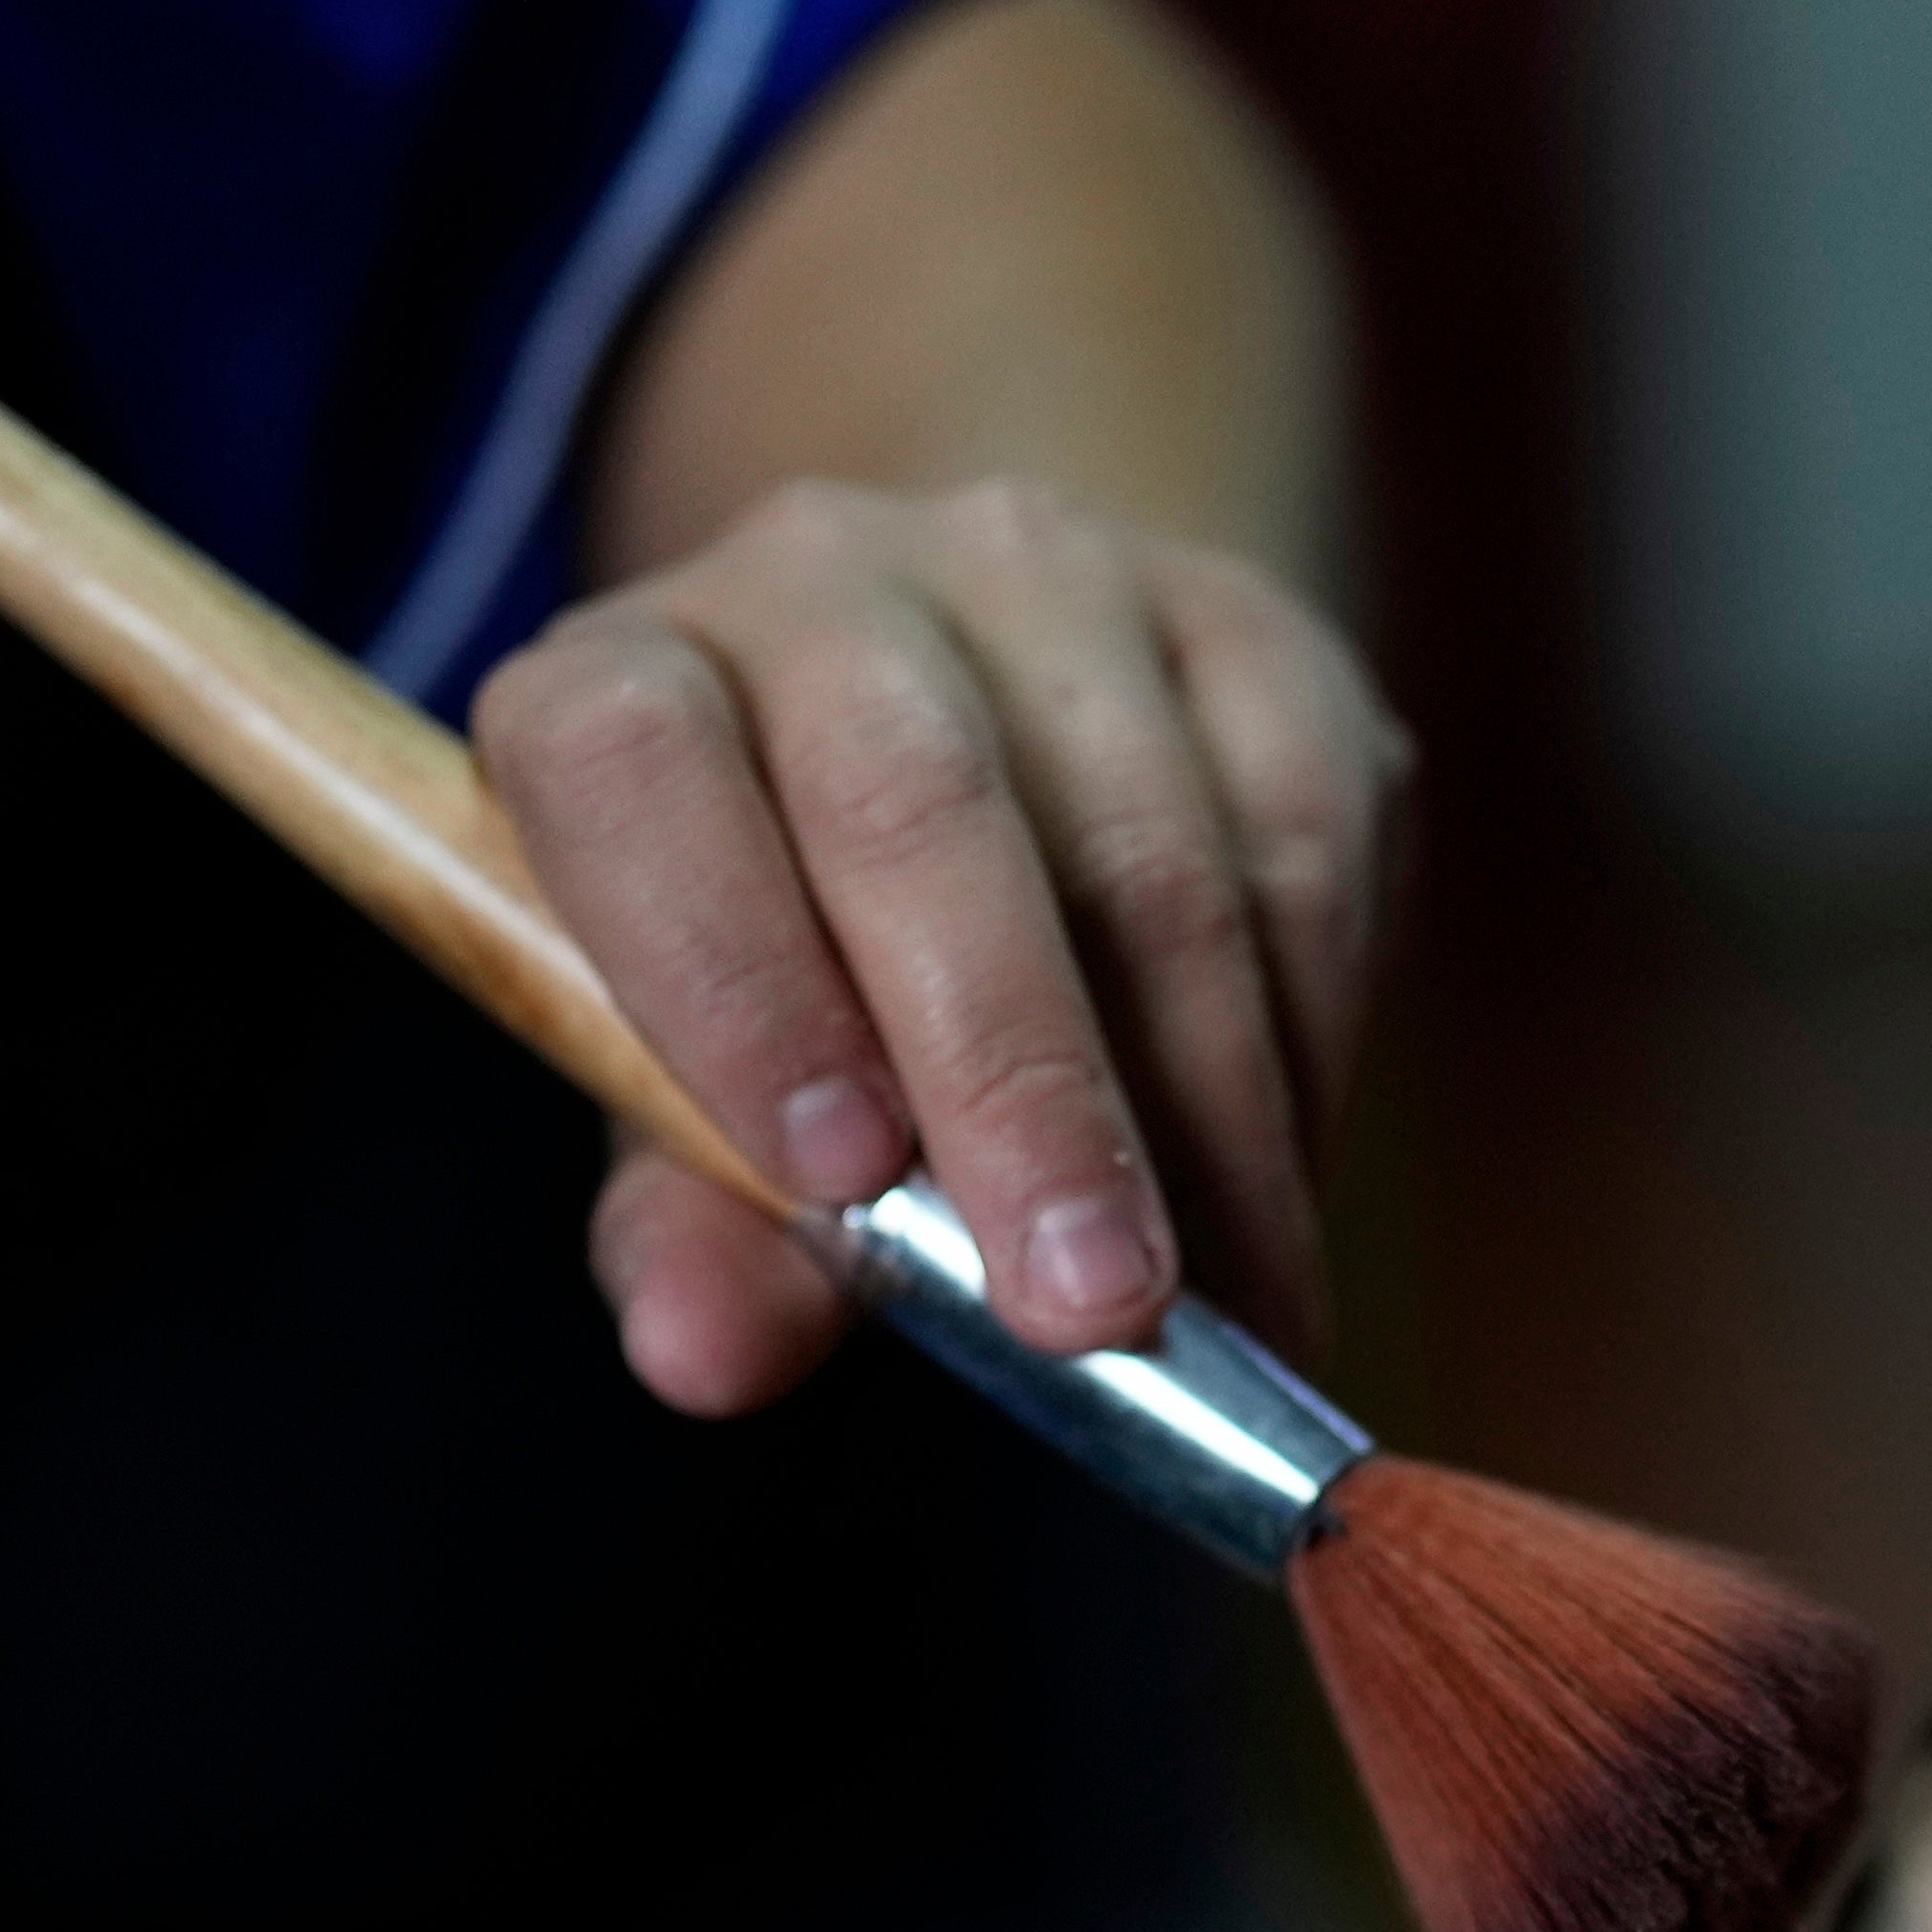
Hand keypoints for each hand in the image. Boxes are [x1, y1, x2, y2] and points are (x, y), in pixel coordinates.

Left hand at [475, 477, 1406, 1411]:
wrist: (987, 740)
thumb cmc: (800, 957)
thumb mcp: (702, 1095)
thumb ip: (693, 1222)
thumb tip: (703, 1355)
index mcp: (626, 677)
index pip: (630, 767)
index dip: (729, 968)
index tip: (841, 1178)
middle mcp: (819, 577)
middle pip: (917, 806)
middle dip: (1020, 1087)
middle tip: (1090, 1306)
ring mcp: (1048, 576)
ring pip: (1150, 850)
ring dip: (1202, 1117)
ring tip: (1224, 1309)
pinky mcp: (1245, 620)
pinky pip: (1303, 842)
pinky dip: (1306, 1045)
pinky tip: (1284, 1179)